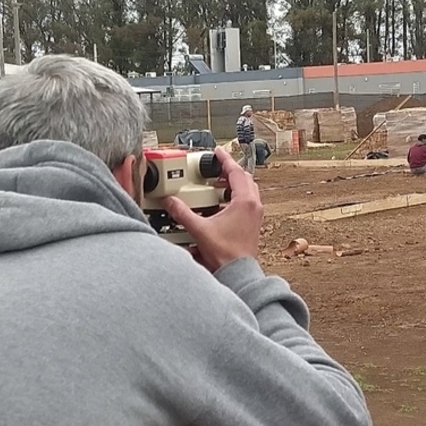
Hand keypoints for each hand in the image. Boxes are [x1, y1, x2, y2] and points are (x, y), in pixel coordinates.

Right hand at [161, 146, 263, 271]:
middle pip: (244, 178)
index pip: (236, 172)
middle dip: (229, 171)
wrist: (237, 273)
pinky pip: (247, 202)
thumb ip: (182, 213)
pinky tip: (222, 203)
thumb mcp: (199, 230)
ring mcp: (255, 216)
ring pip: (248, 190)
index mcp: (245, 202)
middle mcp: (254, 206)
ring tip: (218, 183)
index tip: (218, 152)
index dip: (225, 159)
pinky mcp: (253, 224)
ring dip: (234, 184)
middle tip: (216, 168)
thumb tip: (170, 202)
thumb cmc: (225, 254)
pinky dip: (236, 197)